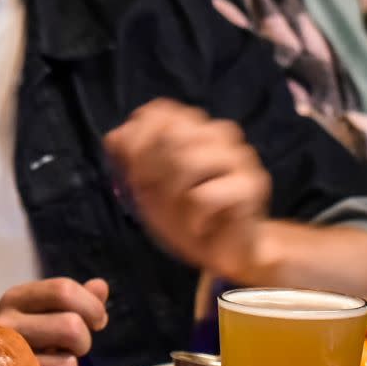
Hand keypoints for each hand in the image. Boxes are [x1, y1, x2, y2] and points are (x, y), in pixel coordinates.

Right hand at [0, 277, 110, 365]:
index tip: (97, 321)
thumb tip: (100, 286)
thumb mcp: (41, 312)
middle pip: (71, 327)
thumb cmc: (21, 338)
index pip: (64, 290)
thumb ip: (72, 300)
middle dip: (83, 341)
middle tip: (72, 349)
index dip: (92, 306)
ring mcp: (3, 363)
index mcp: (14, 299)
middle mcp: (4, 326)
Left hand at [103, 99, 269, 276]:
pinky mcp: (252, 186)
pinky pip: (204, 195)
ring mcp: (239, 157)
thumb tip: (114, 137)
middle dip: (150, 172)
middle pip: (170, 136)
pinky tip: (199, 226)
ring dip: (171, 195)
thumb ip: (133, 160)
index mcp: (195, 128)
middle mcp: (220, 134)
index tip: (133, 172)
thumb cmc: (186, 216)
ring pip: (187, 161)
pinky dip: (192, 218)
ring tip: (179, 213)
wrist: (227, 252)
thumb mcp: (149, 189)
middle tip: (154, 198)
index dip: (137, 140)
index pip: (160, 112)